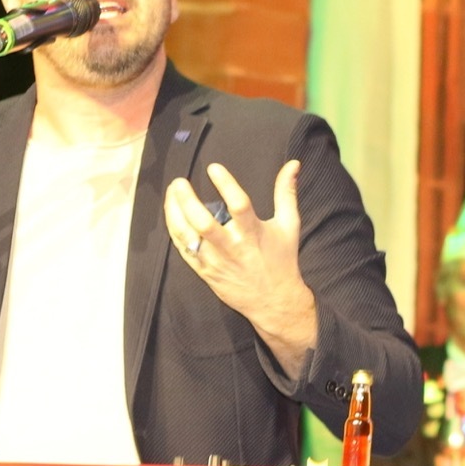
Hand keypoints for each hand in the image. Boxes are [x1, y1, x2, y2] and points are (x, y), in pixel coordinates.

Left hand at [163, 159, 317, 361]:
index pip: (238, 205)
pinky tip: (172, 215)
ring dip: (174, 213)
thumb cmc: (282, 259)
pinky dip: (175, 231)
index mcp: (253, 233)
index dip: (225, 184)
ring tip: (172, 194)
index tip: (213, 167)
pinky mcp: (205, 271)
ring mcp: (215, 261)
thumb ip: (286, 192)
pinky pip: (183, 250)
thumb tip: (293, 164)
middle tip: (179, 182)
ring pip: (187, 236)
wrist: (274, 301)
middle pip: (203, 222)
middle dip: (187, 200)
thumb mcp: (289, 224)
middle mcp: (232, 247)